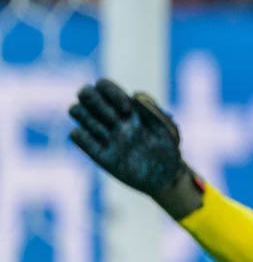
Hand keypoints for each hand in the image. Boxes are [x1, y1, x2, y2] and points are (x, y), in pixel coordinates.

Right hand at [68, 80, 204, 219]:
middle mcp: (111, 117)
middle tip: (115, 120)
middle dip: (96, 102)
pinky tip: (102, 145)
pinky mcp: (97, 153)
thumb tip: (134, 94)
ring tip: (109, 135)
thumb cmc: (169, 149)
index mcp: (127, 107)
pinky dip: (81, 135)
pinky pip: (75, 135)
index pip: (103, 85)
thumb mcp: (167, 129)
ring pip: (75, 110)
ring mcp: (102, 134)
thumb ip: (152, 110)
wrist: (165, 176)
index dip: (110, 92)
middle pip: (85, 93)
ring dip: (88, 119)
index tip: (127, 111)